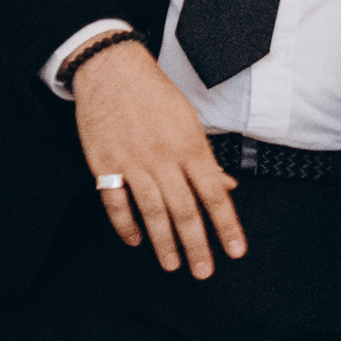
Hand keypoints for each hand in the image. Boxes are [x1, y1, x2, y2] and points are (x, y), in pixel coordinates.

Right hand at [72, 37, 245, 277]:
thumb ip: (206, 158)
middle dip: (197, 245)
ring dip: (164, 242)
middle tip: (203, 271)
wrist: (111, 69)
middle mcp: (163, 157)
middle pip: (185, 210)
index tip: (236, 251)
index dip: (226, 226)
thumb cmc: (154, 93)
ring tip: (172, 264)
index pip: (214, 194)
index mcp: (190, 146)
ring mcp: (132, 162)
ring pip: (152, 211)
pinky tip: (135, 239)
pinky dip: (125, 224)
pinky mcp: (105, 164)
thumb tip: (228, 186)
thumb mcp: (189, 120)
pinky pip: (115, 202)